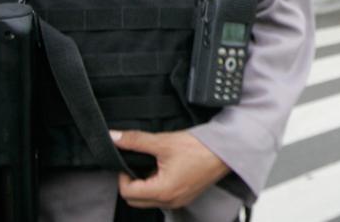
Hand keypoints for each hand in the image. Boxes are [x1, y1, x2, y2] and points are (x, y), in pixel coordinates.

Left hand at [112, 129, 228, 208]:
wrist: (225, 150)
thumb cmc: (199, 148)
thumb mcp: (163, 141)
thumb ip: (136, 140)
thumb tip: (114, 137)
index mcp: (162, 191)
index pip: (127, 192)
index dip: (122, 175)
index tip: (129, 161)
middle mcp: (170, 201)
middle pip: (135, 200)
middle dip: (131, 182)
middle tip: (138, 163)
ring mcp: (178, 201)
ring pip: (148, 200)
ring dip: (145, 185)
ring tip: (153, 165)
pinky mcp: (185, 197)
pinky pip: (162, 198)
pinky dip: (158, 186)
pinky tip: (165, 169)